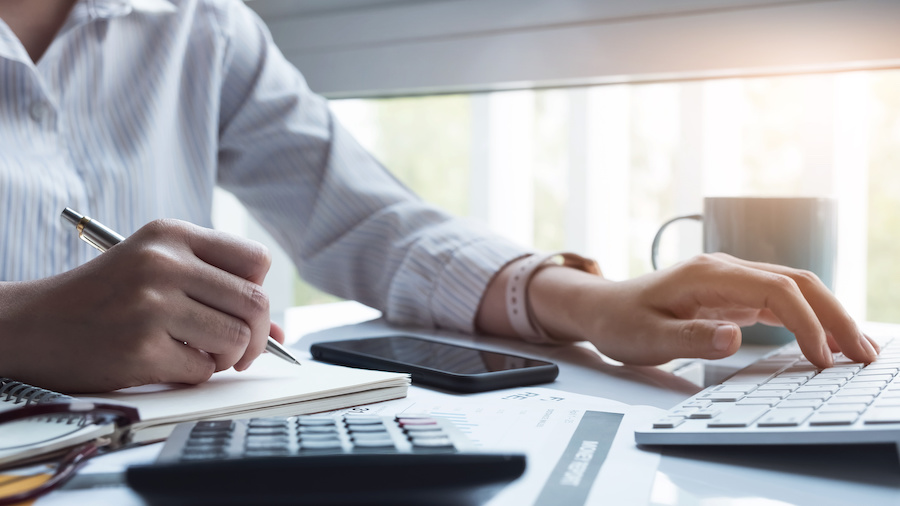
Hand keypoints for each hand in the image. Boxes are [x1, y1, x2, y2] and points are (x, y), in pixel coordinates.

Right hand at [0, 219, 281, 392]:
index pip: (256, 260)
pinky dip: (194, 373)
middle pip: (255, 303)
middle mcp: (163, 264)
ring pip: (236, 339)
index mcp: (171, 235)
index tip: (244, 308)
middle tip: (242, 349)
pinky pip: (203, 370)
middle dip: (259, 336)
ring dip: (228, 357)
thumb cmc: (102, 297)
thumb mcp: (156, 271)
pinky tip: (168, 361)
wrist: (31, 325)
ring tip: (201, 353)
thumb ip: (219, 291)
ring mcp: (151, 306)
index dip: (258, 290)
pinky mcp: (141, 348)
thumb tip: (282, 333)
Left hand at [480, 253, 877, 368]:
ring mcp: (731, 279)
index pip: (775, 290)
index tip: (822, 358)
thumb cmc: (620, 322)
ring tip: (858, 350)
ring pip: (794, 288)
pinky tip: (825, 341)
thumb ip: (690, 338)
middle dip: (834, 315)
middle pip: (796, 282)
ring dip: (828, 315)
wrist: (601, 307)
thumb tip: (734, 337)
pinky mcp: (732, 293)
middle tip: (864, 354)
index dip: (807, 322)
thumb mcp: (647, 337)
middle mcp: (725, 269)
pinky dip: (808, 318)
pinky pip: (780, 300)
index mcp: (708, 275)